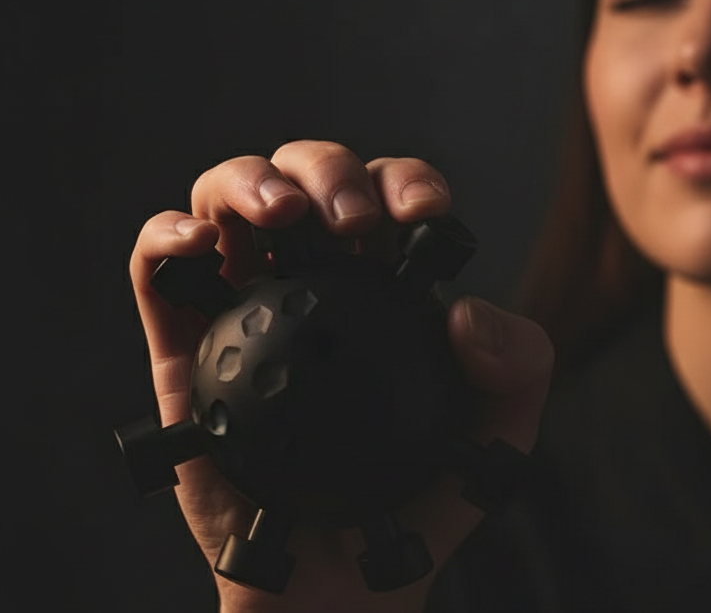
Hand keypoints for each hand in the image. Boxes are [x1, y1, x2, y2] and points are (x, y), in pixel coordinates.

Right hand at [129, 141, 552, 612]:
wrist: (346, 578)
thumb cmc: (419, 499)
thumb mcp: (500, 433)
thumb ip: (519, 364)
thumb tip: (467, 310)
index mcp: (383, 282)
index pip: (387, 195)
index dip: (404, 180)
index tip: (424, 213)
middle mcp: (314, 279)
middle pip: (306, 176)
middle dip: (329, 171)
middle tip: (352, 221)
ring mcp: (244, 305)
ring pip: (228, 199)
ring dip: (250, 183)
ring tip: (281, 213)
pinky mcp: (186, 347)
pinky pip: (157, 272)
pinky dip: (167, 236)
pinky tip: (200, 244)